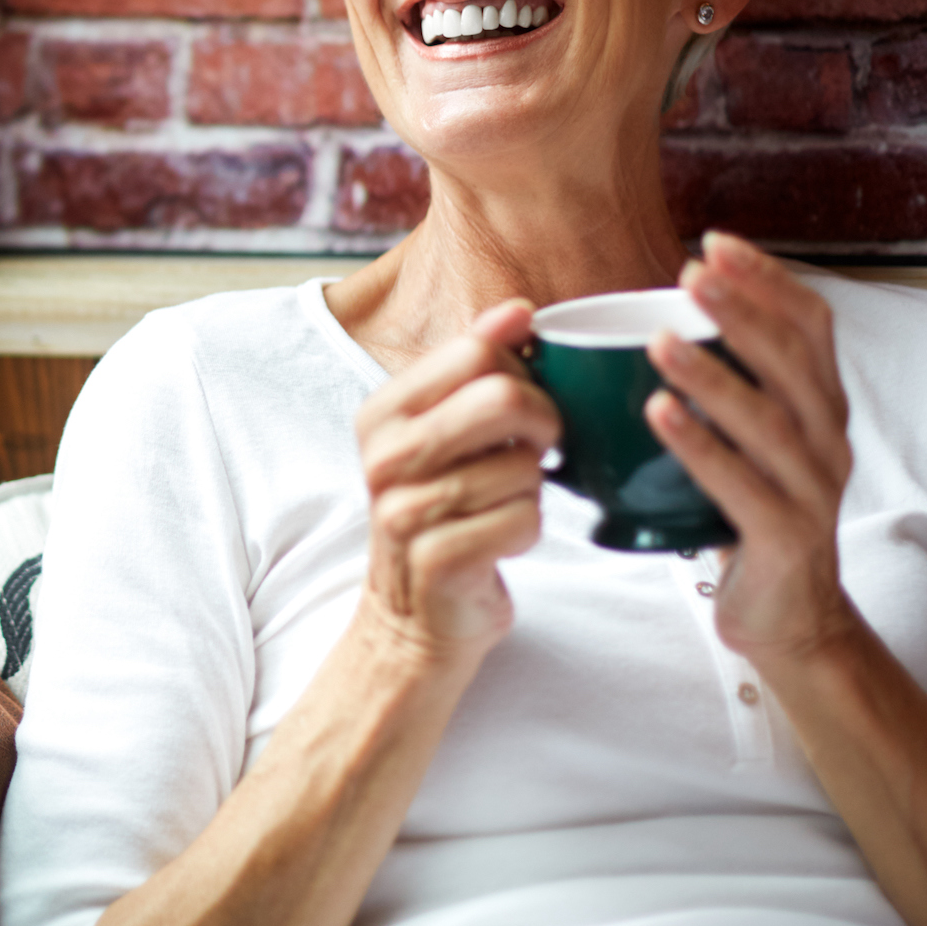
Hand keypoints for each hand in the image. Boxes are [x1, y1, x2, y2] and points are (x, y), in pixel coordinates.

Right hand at [352, 302, 554, 667]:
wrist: (413, 615)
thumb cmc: (442, 511)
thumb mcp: (445, 430)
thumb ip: (475, 367)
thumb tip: (518, 310)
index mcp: (382, 412)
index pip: (476, 352)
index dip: (523, 373)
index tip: (525, 402)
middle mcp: (383, 456)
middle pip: (504, 399)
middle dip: (544, 423)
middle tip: (537, 448)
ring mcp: (403, 510)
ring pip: (522, 468)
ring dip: (533, 489)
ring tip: (504, 502)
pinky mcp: (435, 560)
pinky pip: (523, 521)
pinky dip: (528, 530)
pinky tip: (501, 538)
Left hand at [646, 232, 860, 666]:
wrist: (788, 619)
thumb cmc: (751, 516)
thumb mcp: (746, 442)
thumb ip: (720, 388)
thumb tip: (641, 324)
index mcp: (820, 407)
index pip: (810, 326)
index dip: (768, 280)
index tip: (715, 241)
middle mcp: (828, 440)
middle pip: (793, 362)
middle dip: (743, 310)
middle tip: (691, 272)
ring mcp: (813, 490)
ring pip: (768, 421)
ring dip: (713, 376)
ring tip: (660, 340)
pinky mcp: (787, 537)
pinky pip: (742, 485)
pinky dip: (699, 446)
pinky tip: (658, 413)